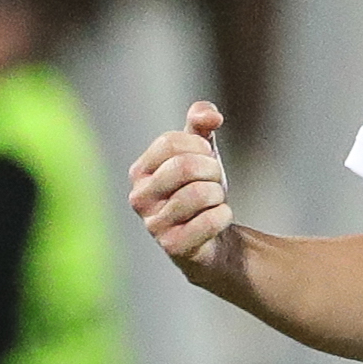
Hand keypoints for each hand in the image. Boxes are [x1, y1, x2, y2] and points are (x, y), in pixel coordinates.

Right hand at [130, 101, 236, 271]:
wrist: (209, 236)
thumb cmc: (200, 187)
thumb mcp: (200, 150)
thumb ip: (201, 121)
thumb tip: (212, 117)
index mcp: (139, 172)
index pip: (170, 142)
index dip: (199, 145)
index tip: (206, 157)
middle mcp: (139, 199)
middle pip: (184, 167)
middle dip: (212, 170)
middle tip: (214, 181)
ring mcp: (153, 225)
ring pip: (199, 194)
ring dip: (218, 194)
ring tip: (214, 201)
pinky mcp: (173, 247)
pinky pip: (210, 221)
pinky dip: (223, 215)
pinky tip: (218, 220)